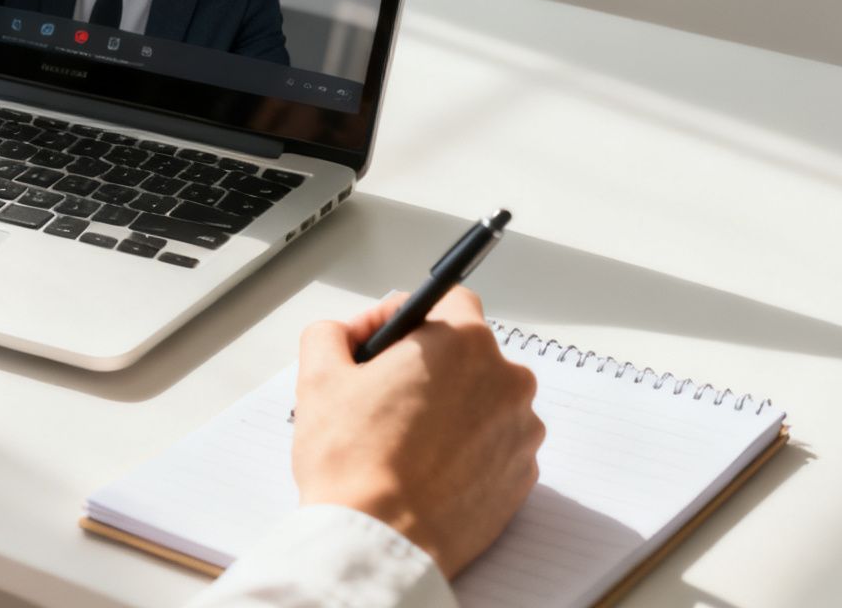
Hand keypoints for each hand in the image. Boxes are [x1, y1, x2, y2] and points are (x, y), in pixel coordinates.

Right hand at [291, 287, 543, 578]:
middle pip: (467, 353)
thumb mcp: (318, 377)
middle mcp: (505, 379)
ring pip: (483, 400)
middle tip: (384, 396)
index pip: (448, 300)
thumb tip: (345, 334)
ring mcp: (521, 430)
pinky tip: (428, 468)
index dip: (410, 317)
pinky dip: (467, 449)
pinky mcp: (523, 476)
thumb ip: (332, 333)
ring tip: (405, 440)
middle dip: (429, 366)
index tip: (386, 342)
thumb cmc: (354, 463)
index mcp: (461, 342)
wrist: (380, 542)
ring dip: (451, 408)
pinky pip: (495, 445)